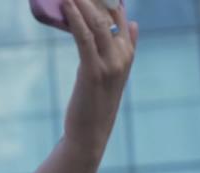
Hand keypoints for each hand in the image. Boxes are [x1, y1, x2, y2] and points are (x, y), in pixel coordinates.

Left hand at [62, 0, 138, 154]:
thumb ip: (125, 47)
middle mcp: (123, 56)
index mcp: (128, 53)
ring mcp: (110, 64)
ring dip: (81, 3)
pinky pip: (84, 39)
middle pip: (108, 16)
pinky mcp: (93, 71)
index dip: (107, 0)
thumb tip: (133, 22)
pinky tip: (66, 7)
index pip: (120, 17)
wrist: (90, 133)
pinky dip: (75, 20)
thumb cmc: (96, 103)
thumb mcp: (113, 73)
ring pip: (96, 24)